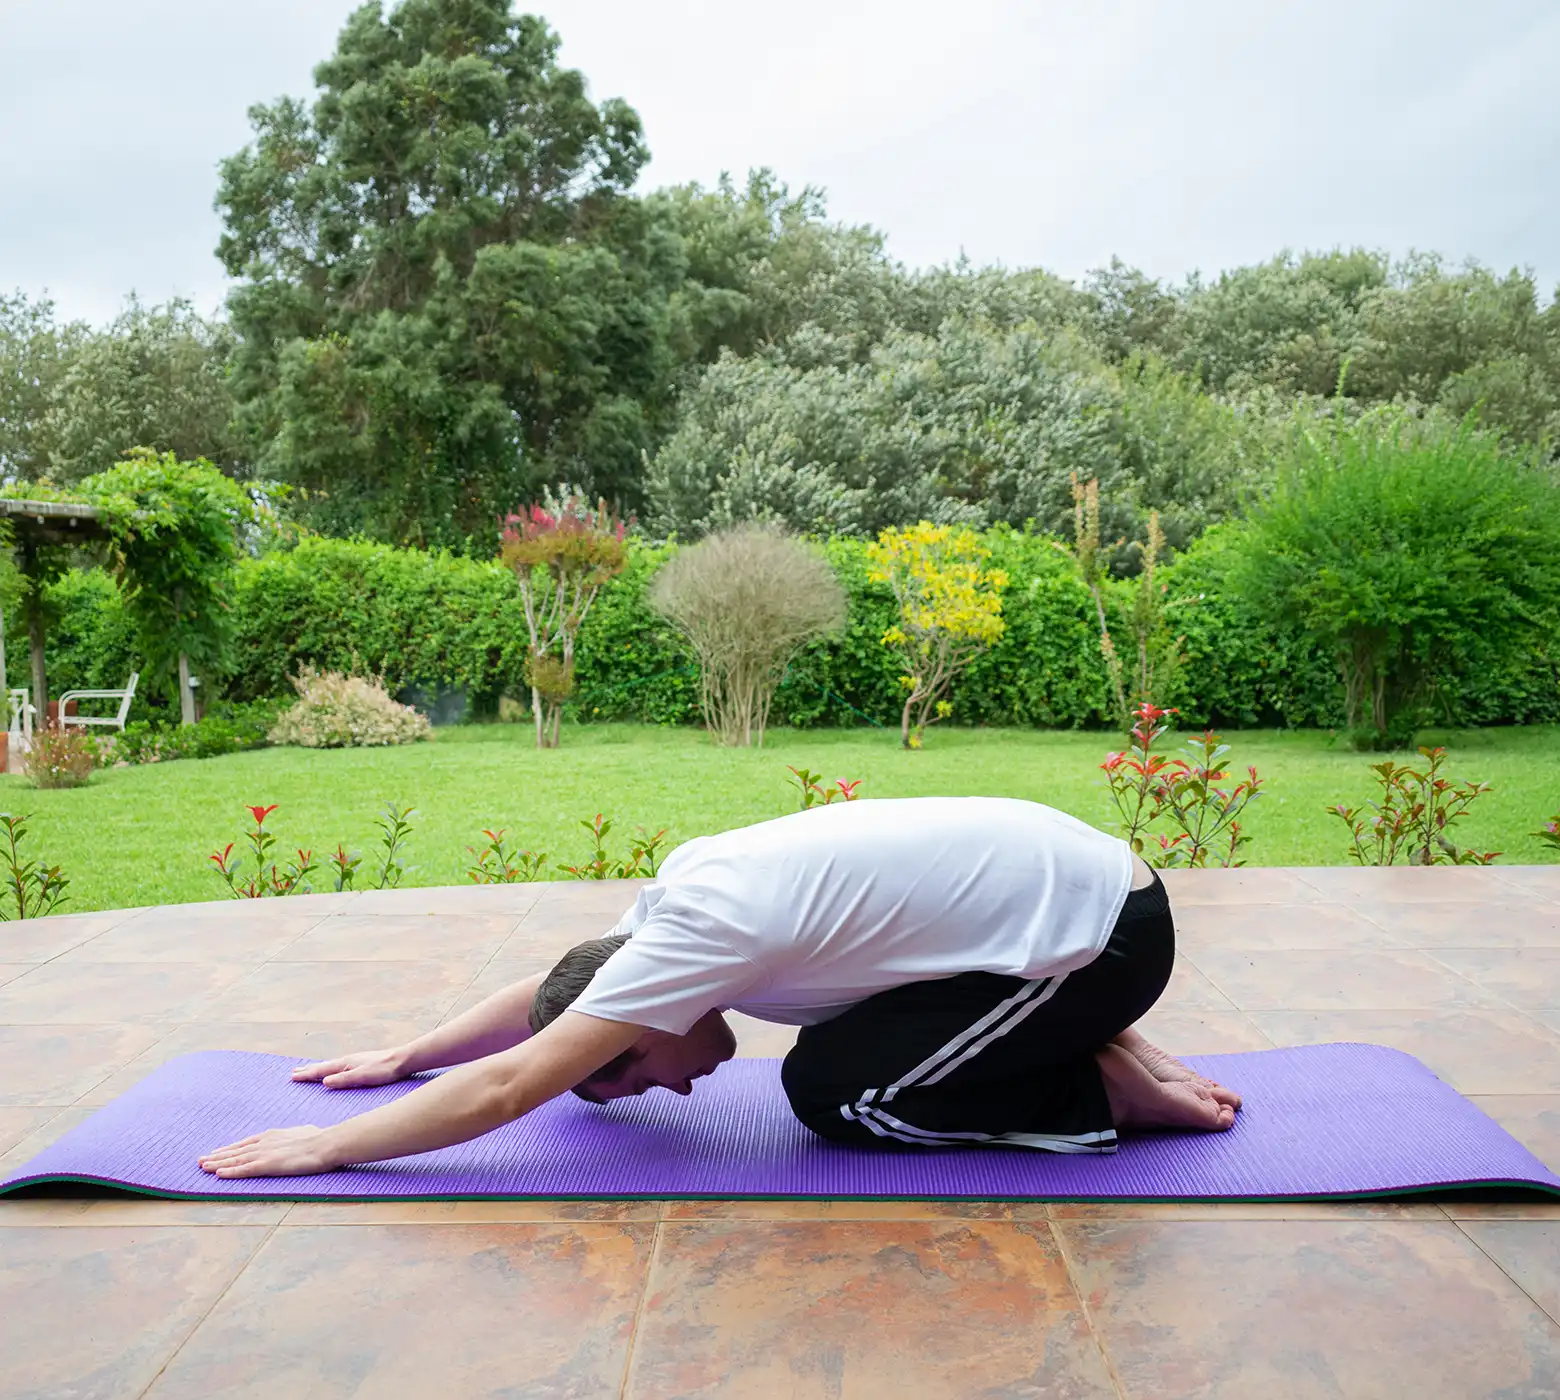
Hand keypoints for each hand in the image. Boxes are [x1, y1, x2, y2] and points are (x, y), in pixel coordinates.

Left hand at [198, 1125, 339, 1178]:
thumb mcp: (303, 1133)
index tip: (217, 1152)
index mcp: (272, 1135)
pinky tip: (218, 1174)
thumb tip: (300, 1136)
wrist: (326, 1143)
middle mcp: (264, 1143)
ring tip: (203, 1167)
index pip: (245, 1143)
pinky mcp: (267, 1165)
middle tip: (201, 1160)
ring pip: (235, 1160)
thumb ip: (294, 1137)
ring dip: (218, 1164)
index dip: (230, 1149)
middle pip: (236, 1151)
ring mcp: (265, 1153)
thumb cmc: (320, 1138)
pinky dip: (230, 1172)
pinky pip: (244, 1170)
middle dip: (217, 1156)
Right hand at [292, 1047, 412, 1088]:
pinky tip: (336, 1071)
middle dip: (309, 1069)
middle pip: (324, 1066)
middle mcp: (348, 1060)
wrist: (402, 1060)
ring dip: (319, 1068)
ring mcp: (355, 1061)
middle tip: (294, 1071)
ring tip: (310, 1070)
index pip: (321, 1070)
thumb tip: (323, 1082)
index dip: (307, 1074)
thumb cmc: (383, 1070)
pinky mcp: (362, 1063)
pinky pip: (340, 1066)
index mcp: (345, 1063)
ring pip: (332, 1065)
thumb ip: (343, 1079)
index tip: (292, 1076)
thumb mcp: (362, 1077)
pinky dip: (331, 1069)